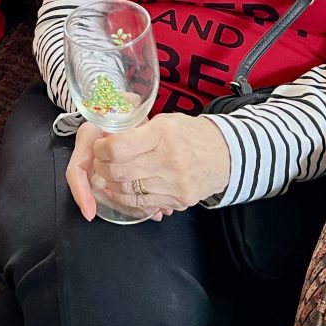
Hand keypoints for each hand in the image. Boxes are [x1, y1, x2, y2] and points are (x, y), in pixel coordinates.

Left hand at [87, 114, 231, 214]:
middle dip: (102, 167)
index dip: (102, 148)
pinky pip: (142, 204)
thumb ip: (137, 130)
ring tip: (107, 174)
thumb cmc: (192, 134)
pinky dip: (125, 198)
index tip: (99, 146)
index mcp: (163, 134)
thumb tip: (107, 138)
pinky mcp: (178, 201)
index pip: (119, 147)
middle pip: (120, 171)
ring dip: (111, 183)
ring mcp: (174, 184)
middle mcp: (169, 160)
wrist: (226, 154)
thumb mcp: (165, 121)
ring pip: (127, 190)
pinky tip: (118, 190)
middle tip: (99, 161)